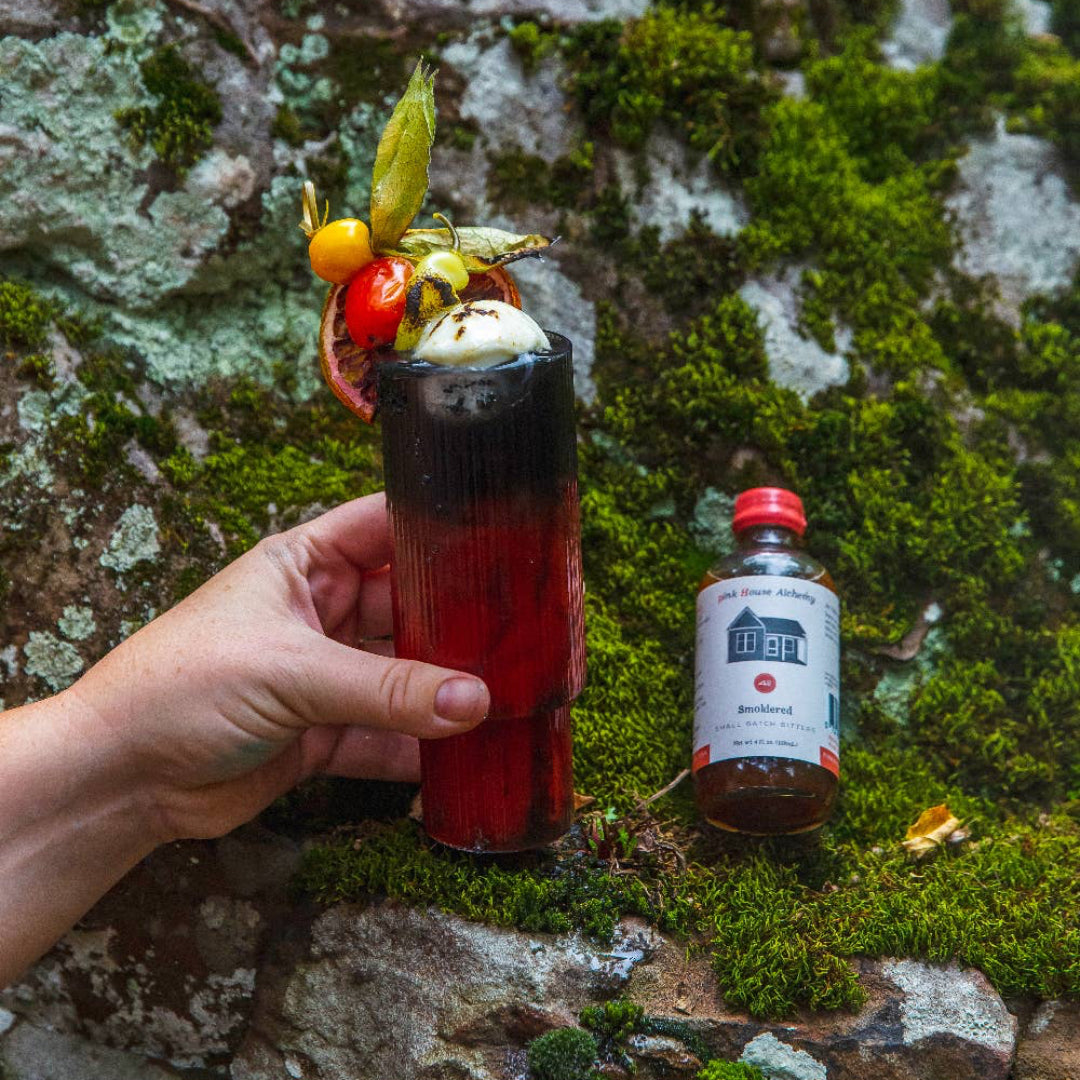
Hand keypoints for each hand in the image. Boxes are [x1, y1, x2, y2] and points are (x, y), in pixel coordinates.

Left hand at [70, 492, 489, 842]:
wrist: (118, 779)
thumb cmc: (179, 688)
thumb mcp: (290, 672)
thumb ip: (386, 689)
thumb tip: (474, 700)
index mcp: (303, 564)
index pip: (386, 527)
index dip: (442, 529)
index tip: (506, 541)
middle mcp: (320, 613)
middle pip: (408, 605)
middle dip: (459, 622)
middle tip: (525, 634)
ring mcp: (324, 675)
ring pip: (404, 676)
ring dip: (446, 692)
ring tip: (509, 699)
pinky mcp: (322, 733)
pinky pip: (386, 736)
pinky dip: (420, 749)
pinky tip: (463, 757)